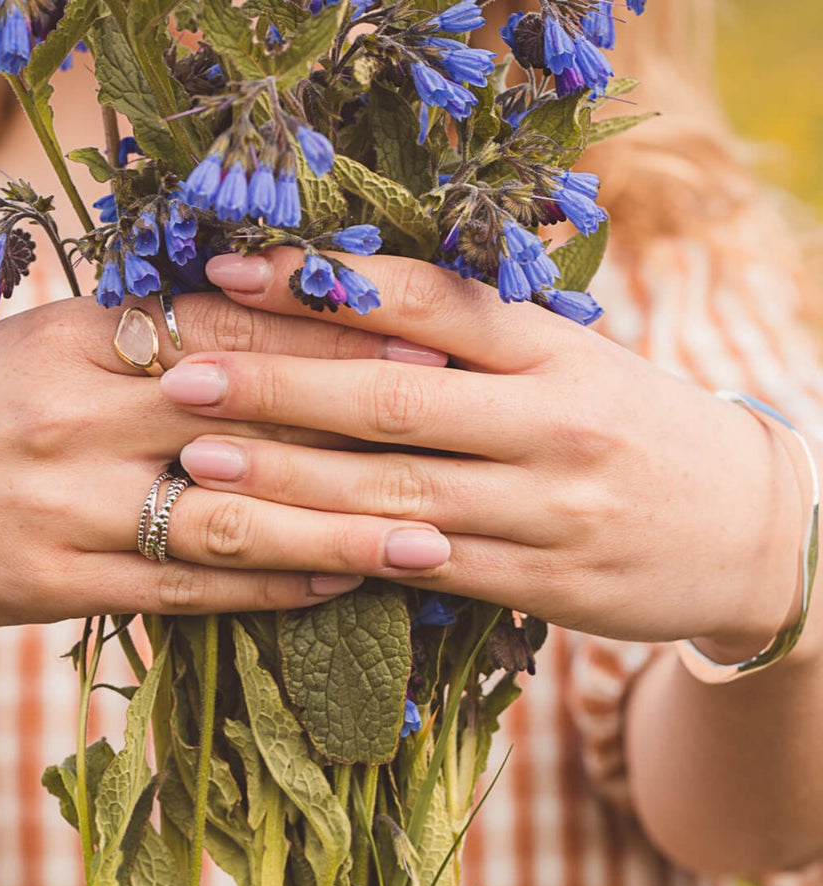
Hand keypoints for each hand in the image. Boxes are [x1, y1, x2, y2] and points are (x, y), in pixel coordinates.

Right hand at [0, 293, 449, 626]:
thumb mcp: (51, 344)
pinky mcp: (61, 584)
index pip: (228, 331)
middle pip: (246, 422)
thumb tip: (273, 318)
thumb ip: (153, 334)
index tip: (422, 347)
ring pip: (229, 519)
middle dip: (362, 430)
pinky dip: (268, 588)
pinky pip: (186, 588)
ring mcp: (68, 507)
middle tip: (459, 437)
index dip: (332, 340)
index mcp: (79, 339)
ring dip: (337, 532)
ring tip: (428, 542)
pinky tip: (335, 586)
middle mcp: (78, 418)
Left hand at [157, 249, 807, 652]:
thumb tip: (349, 309)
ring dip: (288, 479)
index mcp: (551, 348)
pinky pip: (426, 567)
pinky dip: (349, 553)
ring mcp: (544, 507)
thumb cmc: (633, 428)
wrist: (739, 526)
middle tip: (180, 372)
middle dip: (276, 384)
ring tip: (200, 463)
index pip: (423, 302)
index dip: (320, 286)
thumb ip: (479, 342)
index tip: (228, 270)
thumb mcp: (573, 362)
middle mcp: (547, 421)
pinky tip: (279, 546)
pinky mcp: (540, 581)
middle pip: (390, 397)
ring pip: (394, 492)